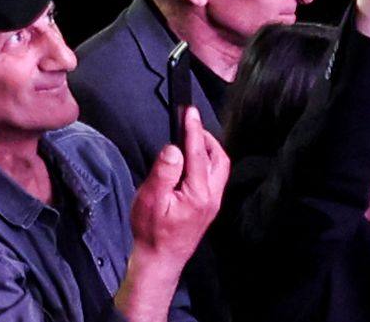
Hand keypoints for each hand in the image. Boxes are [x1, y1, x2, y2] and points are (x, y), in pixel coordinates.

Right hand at [127, 107, 229, 268]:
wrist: (160, 258)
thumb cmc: (151, 230)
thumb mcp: (151, 198)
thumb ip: (164, 171)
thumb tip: (173, 148)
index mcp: (198, 193)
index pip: (198, 153)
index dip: (193, 129)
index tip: (189, 111)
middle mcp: (211, 197)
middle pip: (218, 159)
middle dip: (206, 138)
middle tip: (190, 123)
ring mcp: (212, 203)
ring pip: (219, 169)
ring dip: (207, 150)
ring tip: (190, 138)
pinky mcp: (208, 207)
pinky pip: (213, 178)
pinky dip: (206, 162)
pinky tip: (192, 160)